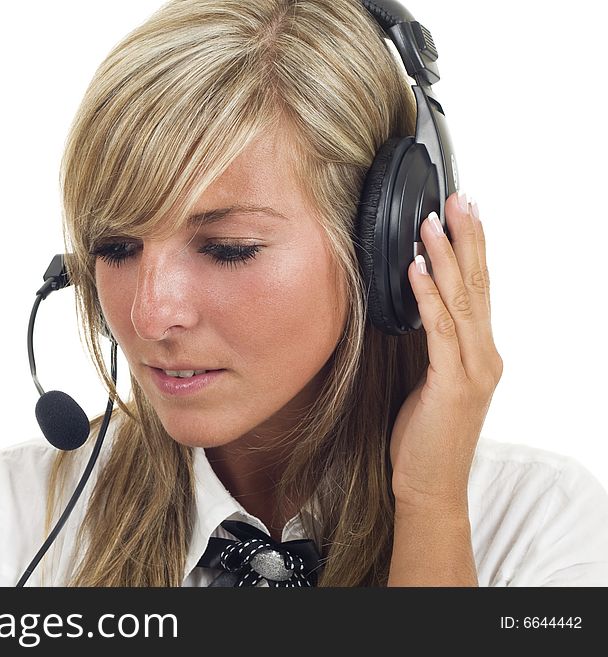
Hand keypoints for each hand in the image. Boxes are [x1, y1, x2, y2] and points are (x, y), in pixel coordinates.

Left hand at [389, 192, 502, 512]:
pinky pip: (440, 331)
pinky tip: (415, 270)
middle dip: (467, 238)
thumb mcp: (432, 381)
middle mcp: (485, 356)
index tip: (463, 213)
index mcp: (481, 353)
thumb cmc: (426, 435)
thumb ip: (436, 346)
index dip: (473, 249)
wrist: (430, 485)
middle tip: (458, 198)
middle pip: (478, 285)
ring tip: (431, 222)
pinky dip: (427, 298)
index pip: (480, 290)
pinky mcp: (453, 384)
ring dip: (445, 258)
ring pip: (462, 301)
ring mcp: (474, 370)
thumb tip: (420, 306)